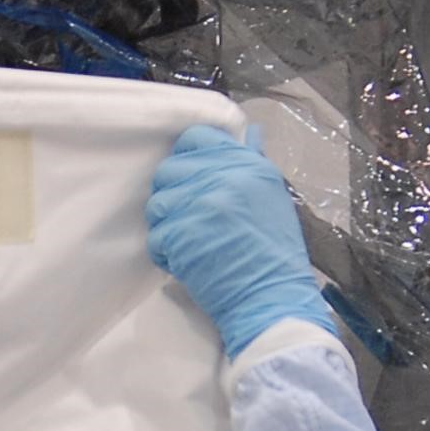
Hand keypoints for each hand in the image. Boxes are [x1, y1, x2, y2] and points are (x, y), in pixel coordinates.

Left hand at [144, 124, 328, 356]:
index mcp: (248, 165)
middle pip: (169, 170)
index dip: (185, 158)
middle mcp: (225, 177)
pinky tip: (186, 261)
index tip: (190, 179)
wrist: (272, 297)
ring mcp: (201, 205)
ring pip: (157, 203)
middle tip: (188, 218)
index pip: (195, 138)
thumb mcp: (272, 197)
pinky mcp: (183, 235)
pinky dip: (165, 252)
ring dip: (167, 226)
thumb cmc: (273, 252)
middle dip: (172, 195)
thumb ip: (252, 163)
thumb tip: (249, 133)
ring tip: (187, 241)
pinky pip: (156, 236)